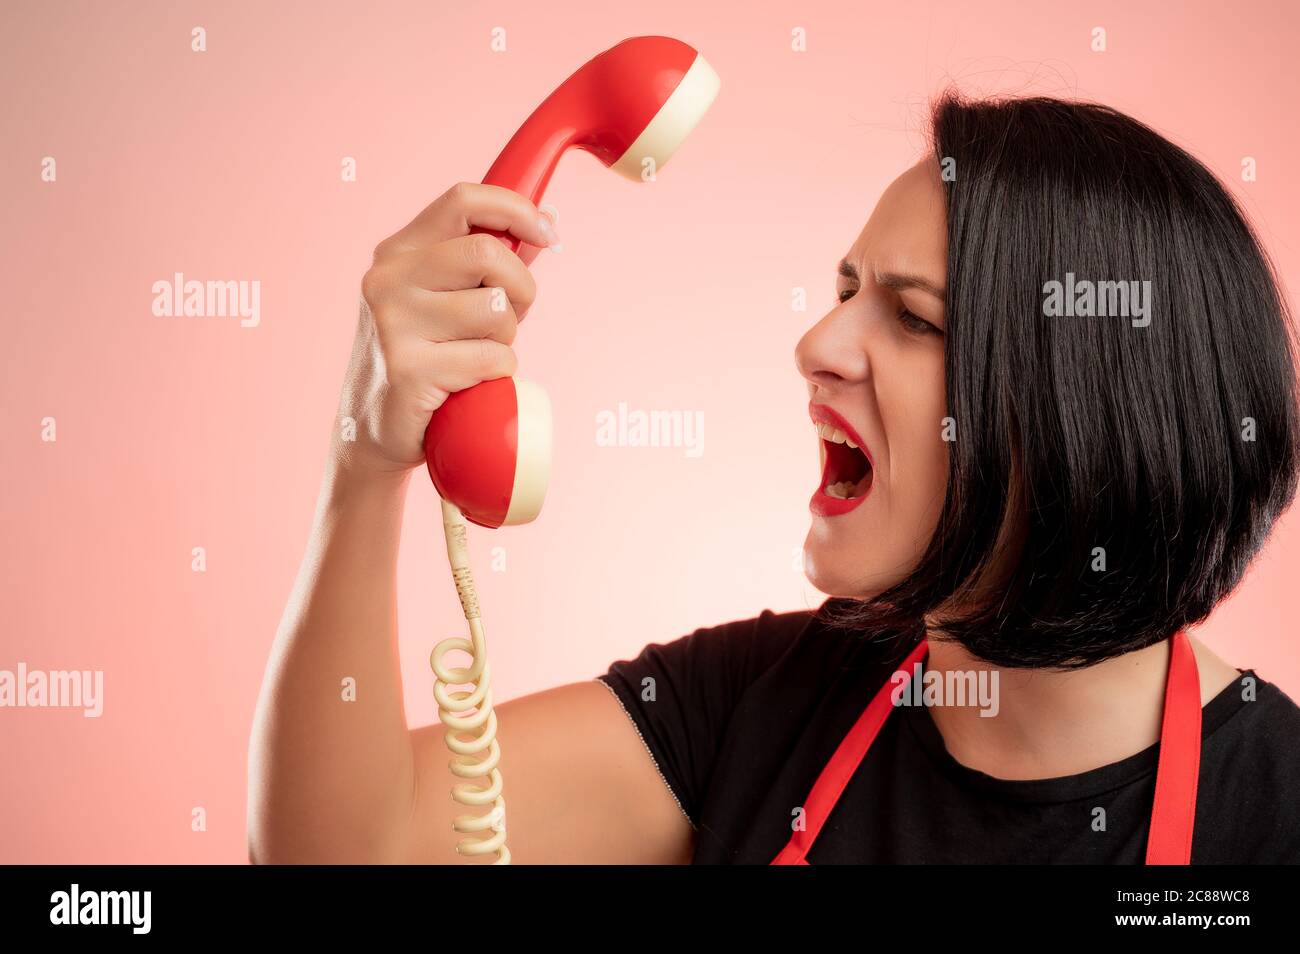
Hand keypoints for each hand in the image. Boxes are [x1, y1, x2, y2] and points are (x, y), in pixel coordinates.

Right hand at [335, 182, 560, 476]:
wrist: (371, 432)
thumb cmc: (424, 359)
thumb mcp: (441, 299)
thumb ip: (483, 264)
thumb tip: (545, 223)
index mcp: (397, 253)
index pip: (463, 200)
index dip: (516, 210)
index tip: (546, 234)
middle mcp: (388, 280)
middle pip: (487, 253)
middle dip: (520, 288)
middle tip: (513, 317)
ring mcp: (394, 325)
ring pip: (495, 309)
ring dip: (507, 338)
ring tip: (479, 355)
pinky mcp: (409, 370)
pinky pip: (492, 358)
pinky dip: (497, 374)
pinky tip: (468, 385)